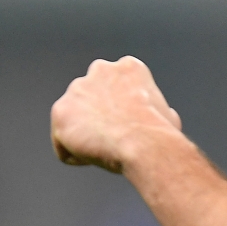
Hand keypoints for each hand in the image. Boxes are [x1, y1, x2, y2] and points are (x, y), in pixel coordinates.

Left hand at [51, 56, 181, 172]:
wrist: (143, 143)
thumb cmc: (159, 133)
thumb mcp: (166, 113)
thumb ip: (154, 108)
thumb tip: (165, 116)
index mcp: (128, 68)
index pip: (116, 88)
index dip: (122, 112)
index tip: (129, 127)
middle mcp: (100, 70)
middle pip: (91, 99)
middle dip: (98, 118)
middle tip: (112, 139)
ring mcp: (77, 90)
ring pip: (74, 120)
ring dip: (85, 136)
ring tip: (104, 150)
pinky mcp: (61, 112)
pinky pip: (63, 143)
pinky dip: (76, 155)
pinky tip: (93, 157)